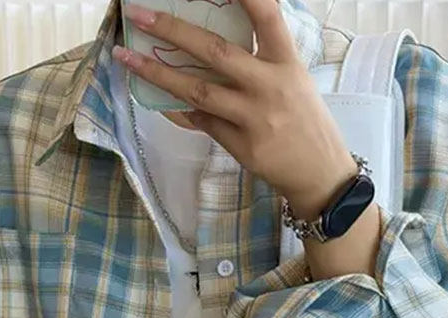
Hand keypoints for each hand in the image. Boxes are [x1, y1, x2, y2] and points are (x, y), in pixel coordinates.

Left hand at [112, 0, 357, 216]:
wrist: (320, 172)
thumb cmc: (304, 118)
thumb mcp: (293, 78)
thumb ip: (261, 58)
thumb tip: (212, 42)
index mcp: (286, 61)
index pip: (266, 15)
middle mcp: (269, 85)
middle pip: (215, 51)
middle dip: (174, 30)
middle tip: (140, 16)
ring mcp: (253, 117)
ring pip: (197, 92)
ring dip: (158, 74)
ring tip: (127, 60)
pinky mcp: (241, 145)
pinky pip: (200, 122)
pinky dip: (176, 110)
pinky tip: (155, 98)